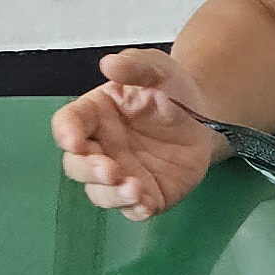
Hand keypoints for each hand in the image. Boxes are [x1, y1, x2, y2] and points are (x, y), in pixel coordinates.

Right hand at [52, 51, 223, 218]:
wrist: (208, 114)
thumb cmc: (172, 89)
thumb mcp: (156, 68)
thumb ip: (134, 66)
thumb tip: (109, 64)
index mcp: (95, 114)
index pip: (69, 124)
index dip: (66, 133)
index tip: (74, 140)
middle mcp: (102, 147)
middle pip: (77, 165)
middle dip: (89, 170)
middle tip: (109, 170)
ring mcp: (121, 173)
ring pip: (100, 193)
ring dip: (111, 195)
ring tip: (134, 188)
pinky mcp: (145, 194)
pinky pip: (133, 209)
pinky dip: (136, 210)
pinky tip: (146, 204)